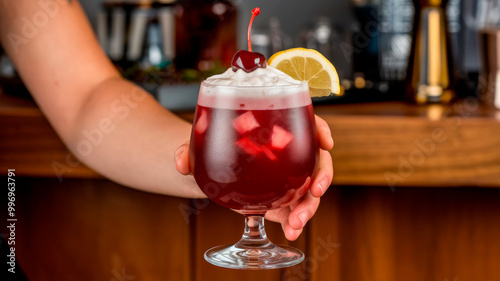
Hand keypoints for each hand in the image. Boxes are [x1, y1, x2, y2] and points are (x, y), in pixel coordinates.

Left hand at [175, 115, 333, 240]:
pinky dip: (296, 221)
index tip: (325, 141)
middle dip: (321, 176)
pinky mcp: (281, 198)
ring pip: (310, 188)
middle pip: (316, 159)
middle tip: (313, 192)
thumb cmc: (211, 147)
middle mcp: (288, 153)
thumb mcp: (200, 144)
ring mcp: (287, 177)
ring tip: (295, 224)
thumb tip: (181, 163)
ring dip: (309, 206)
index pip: (306, 123)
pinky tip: (290, 232)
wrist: (209, 169)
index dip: (320, 130)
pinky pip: (296, 208)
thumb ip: (189, 150)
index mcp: (275, 128)